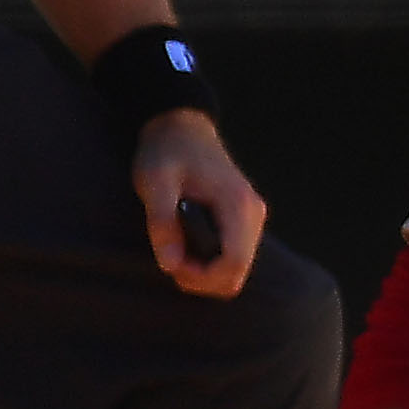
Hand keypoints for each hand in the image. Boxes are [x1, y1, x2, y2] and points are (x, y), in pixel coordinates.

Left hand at [138, 109, 261, 297]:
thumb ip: (162, 223)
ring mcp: (252, 217)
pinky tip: (186, 246)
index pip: (233, 264)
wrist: (182, 128)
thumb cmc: (166, 153)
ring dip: (204, 272)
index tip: (171, 265)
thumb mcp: (154, 182)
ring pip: (237, 269)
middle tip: (170, 261)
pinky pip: (233, 256)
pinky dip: (209, 262)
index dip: (202, 278)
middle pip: (238, 273)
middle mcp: (253, 213)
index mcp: (237, 204)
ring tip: (175, 252)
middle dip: (202, 279)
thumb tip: (170, 265)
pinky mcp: (244, 219)